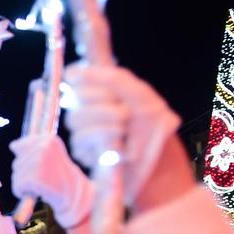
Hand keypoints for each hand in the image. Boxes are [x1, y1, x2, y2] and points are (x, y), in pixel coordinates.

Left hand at [10, 134, 94, 227]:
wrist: (73, 195)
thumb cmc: (60, 175)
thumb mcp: (50, 156)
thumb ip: (32, 148)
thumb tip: (12, 145)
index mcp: (49, 139)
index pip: (18, 145)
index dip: (25, 159)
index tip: (40, 166)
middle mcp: (43, 148)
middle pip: (17, 162)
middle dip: (25, 173)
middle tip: (43, 178)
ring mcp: (38, 163)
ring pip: (16, 174)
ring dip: (24, 183)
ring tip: (41, 184)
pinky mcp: (32, 178)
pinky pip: (17, 186)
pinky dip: (22, 192)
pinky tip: (36, 192)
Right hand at [63, 64, 179, 204]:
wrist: (159, 161)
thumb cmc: (153, 128)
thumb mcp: (141, 95)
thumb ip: (113, 78)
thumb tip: (74, 71)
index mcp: (101, 92)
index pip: (75, 78)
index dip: (84, 79)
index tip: (103, 87)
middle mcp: (88, 110)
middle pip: (75, 99)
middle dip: (102, 104)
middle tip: (126, 114)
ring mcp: (83, 132)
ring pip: (76, 120)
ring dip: (105, 123)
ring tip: (125, 131)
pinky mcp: (83, 153)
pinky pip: (81, 140)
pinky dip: (104, 140)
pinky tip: (119, 147)